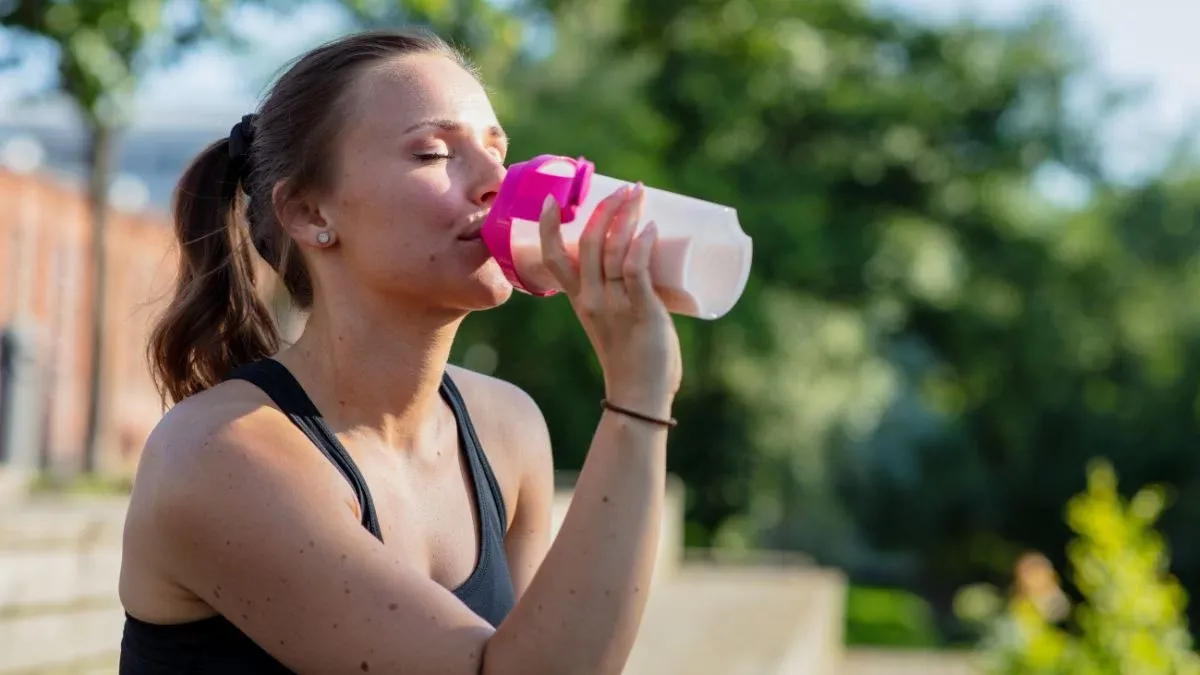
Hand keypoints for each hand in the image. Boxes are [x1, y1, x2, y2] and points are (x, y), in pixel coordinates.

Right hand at [538, 184, 682, 417]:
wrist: (639, 395)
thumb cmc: (631, 360)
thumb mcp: (610, 322)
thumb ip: (621, 296)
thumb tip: (645, 265)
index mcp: (579, 300)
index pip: (553, 258)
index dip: (549, 226)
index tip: (555, 199)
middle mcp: (591, 299)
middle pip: (588, 242)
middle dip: (605, 208)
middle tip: (626, 188)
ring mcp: (614, 304)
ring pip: (613, 249)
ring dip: (626, 215)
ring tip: (640, 194)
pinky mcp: (641, 310)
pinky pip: (635, 269)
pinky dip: (641, 244)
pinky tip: (649, 227)